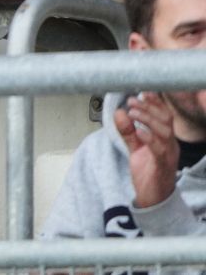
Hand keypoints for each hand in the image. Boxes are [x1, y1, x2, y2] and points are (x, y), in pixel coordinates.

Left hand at [116, 92, 180, 208]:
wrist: (153, 199)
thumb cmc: (148, 172)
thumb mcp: (135, 148)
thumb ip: (128, 132)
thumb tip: (119, 112)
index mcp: (166, 139)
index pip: (165, 116)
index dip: (155, 103)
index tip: (143, 92)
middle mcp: (171, 145)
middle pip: (166, 120)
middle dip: (149, 108)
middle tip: (131, 101)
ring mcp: (168, 155)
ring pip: (164, 132)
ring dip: (147, 119)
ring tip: (132, 112)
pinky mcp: (162, 166)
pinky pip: (159, 150)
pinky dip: (150, 138)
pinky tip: (139, 132)